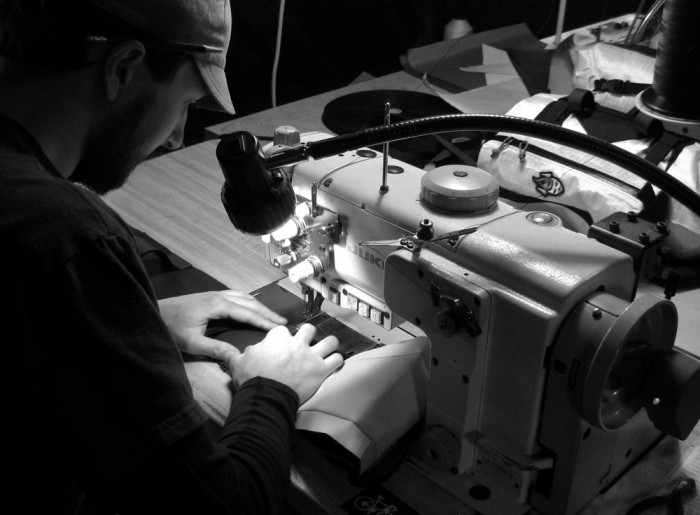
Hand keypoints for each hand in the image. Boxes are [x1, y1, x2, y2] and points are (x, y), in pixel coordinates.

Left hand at [158, 290, 286, 360]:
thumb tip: (237, 356)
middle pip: (249, 302)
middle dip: (266, 312)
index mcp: (217, 305)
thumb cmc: (170, 327)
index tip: (278, 328)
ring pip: (244, 297)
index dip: (264, 321)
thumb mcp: (192, 342)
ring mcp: (214, 294)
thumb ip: (215, 348)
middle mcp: (218, 296)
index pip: (247, 313)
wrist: (154, 313)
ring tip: (272, 316)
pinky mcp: (210, 296)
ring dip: (259, 306)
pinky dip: (249, 302)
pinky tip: (251, 307)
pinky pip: (236, 296)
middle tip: (282, 322)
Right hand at [228, 324, 343, 403]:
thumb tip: (245, 352)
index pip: (282, 329)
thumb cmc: (252, 379)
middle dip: (308, 334)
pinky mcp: (321, 370)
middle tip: (306, 343)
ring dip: (329, 344)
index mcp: (277, 338)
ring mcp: (311, 355)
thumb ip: (240, 354)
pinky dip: (337, 361)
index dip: (282, 337)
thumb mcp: (238, 362)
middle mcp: (297, 343)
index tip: (281, 345)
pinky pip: (337, 360)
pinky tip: (334, 363)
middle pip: (309, 329)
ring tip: (327, 348)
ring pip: (330, 341)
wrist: (266, 396)